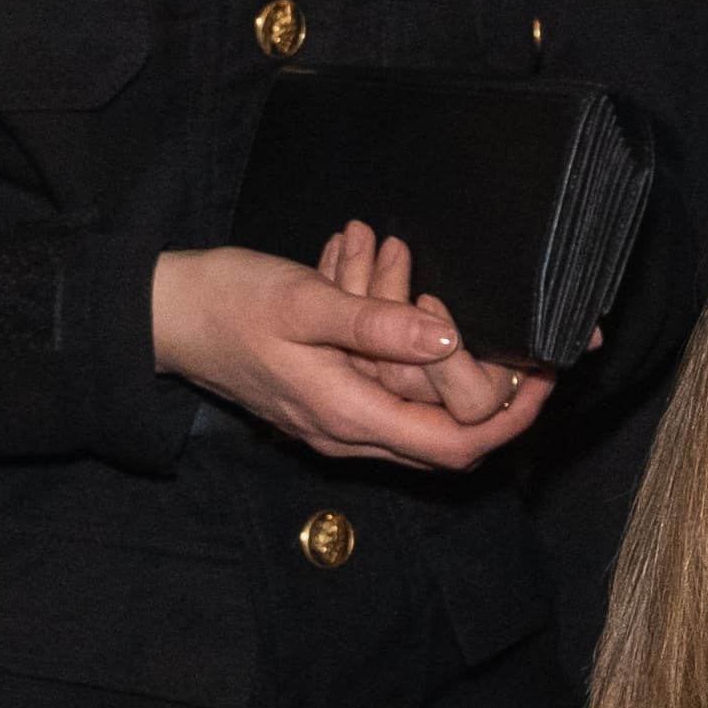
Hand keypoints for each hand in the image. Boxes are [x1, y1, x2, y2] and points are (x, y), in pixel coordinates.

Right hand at [150, 227, 553, 468]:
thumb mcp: (304, 303)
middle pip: (445, 430)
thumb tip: (446, 340)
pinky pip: (380, 375)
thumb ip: (375, 324)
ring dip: (424, 335)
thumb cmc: (228, 305)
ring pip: (413, 394)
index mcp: (349, 415)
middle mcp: (348, 432)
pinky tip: (365, 269)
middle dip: (477, 370)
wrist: (164, 314)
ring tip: (397, 262)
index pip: (456, 445)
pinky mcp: (326, 396)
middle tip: (484, 311)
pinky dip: (390, 329)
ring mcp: (335, 420)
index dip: (510, 418)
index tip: (542, 374)